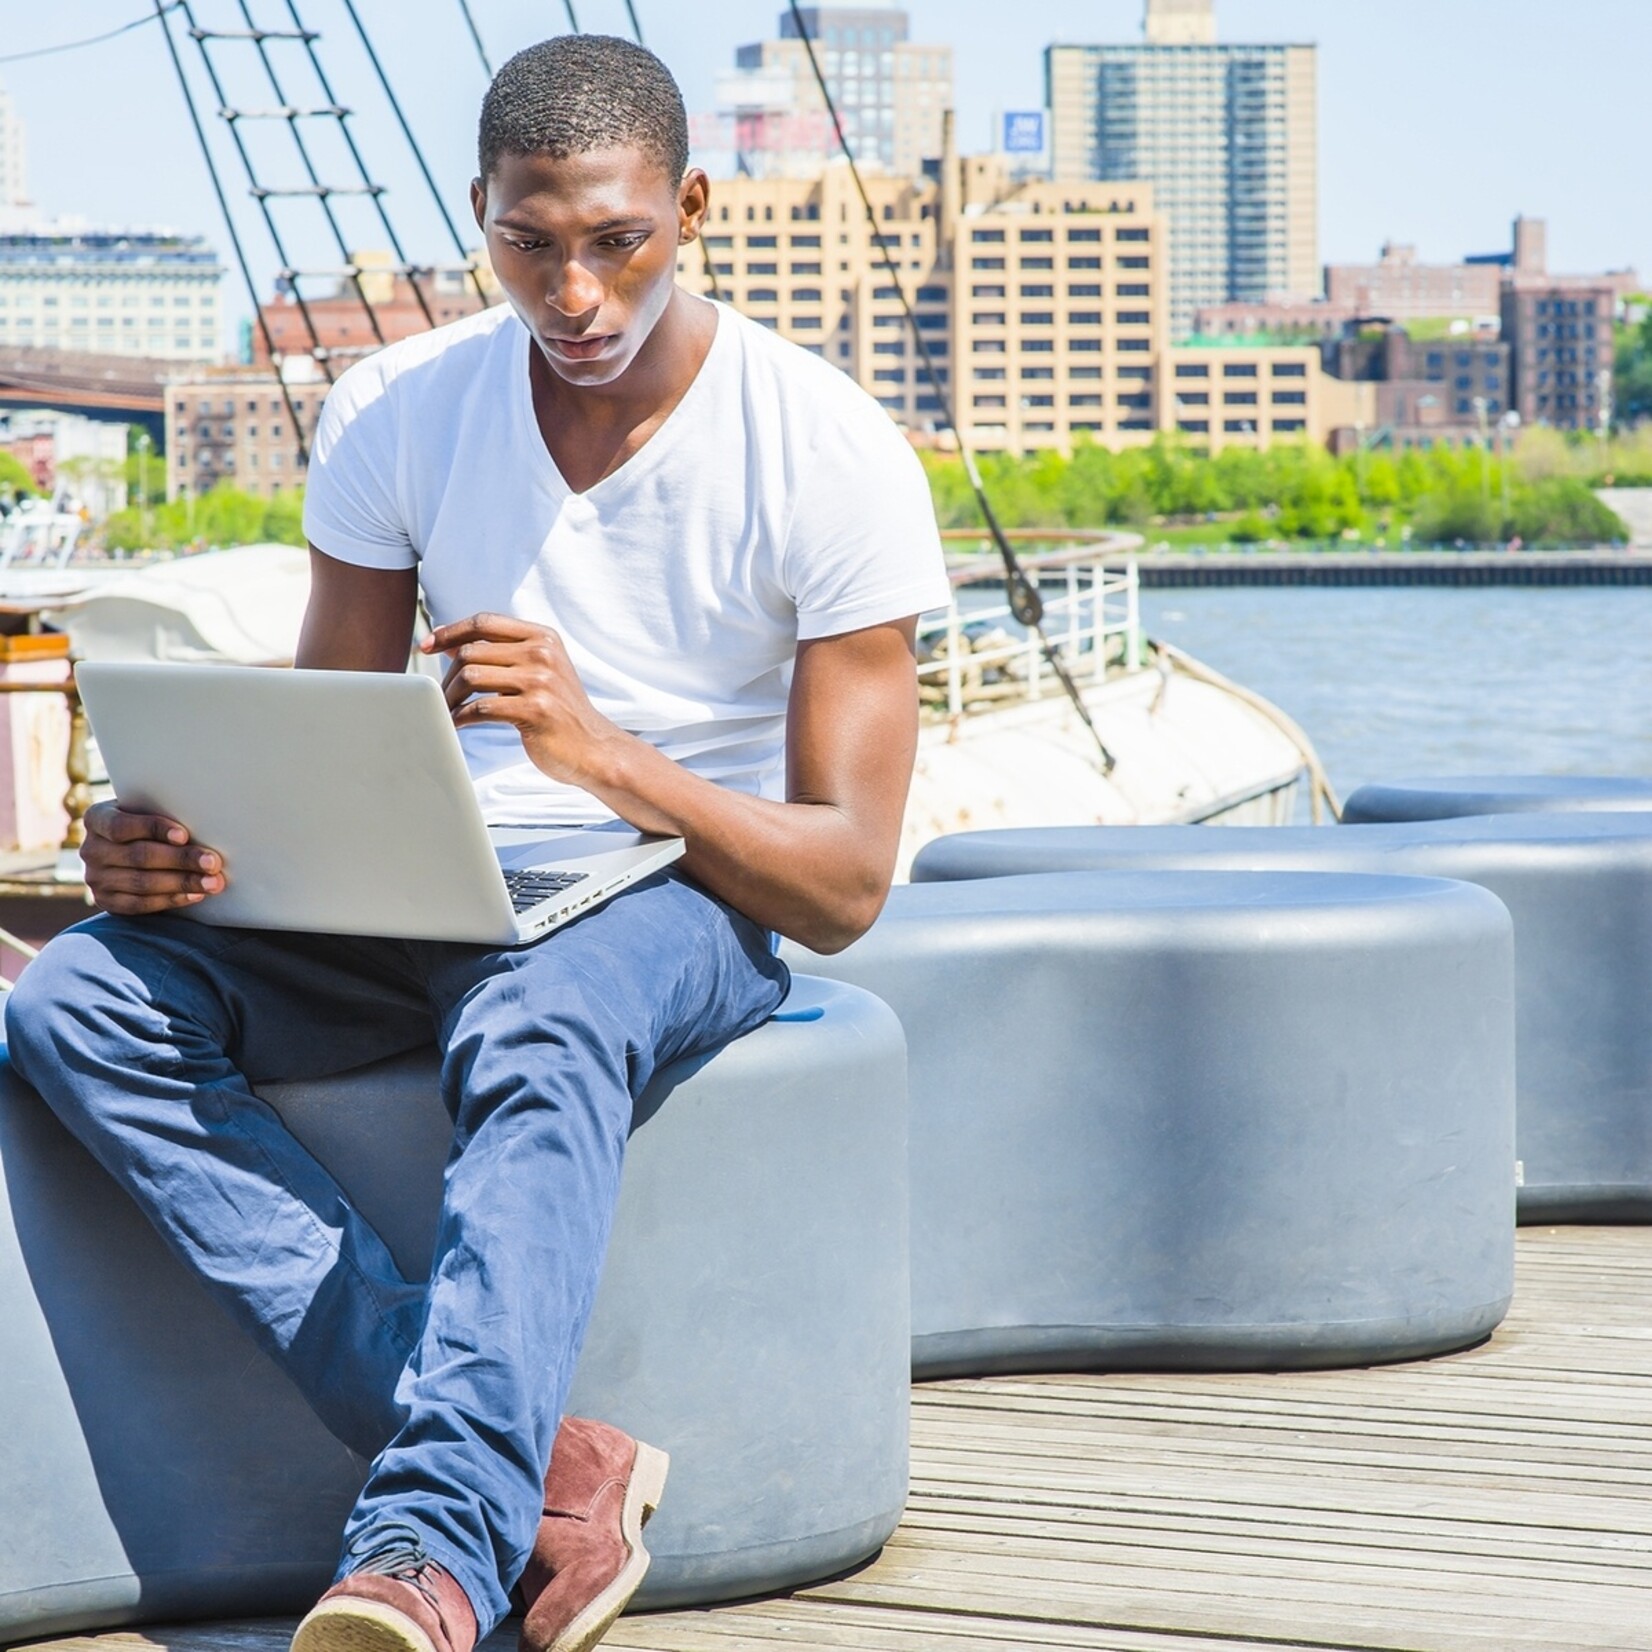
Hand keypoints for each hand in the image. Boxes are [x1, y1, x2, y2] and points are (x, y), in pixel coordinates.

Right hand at [80, 800, 225, 916]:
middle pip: (139, 856)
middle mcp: (90, 849)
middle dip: (181, 859)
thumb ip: (163, 811)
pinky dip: (170, 900)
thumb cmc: (149, 824)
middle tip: (212, 862)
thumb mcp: (148, 809)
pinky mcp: (105, 901)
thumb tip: (204, 820)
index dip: (153, 829)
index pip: (121, 825)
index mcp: (96, 818)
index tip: (184, 835)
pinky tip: (195, 895)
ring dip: (182, 883)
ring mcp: (95, 878)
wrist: (130, 849)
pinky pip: (139, 904)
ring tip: (213, 882)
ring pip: (142, 882)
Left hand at [423, 612, 627, 787]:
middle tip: (442, 695)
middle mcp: (543, 654)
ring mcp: (541, 681)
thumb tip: (449, 643)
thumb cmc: (560, 712)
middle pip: (472, 651)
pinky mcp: (535, 710)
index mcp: (543, 638)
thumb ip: (502, 654)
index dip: (450, 632)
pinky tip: (456, 725)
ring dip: (451, 697)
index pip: (484, 622)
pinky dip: (461, 717)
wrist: (593, 748)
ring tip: (448, 710)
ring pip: (472, 677)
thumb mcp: (538, 672)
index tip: (426, 646)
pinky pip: (481, 708)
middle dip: (449, 674)